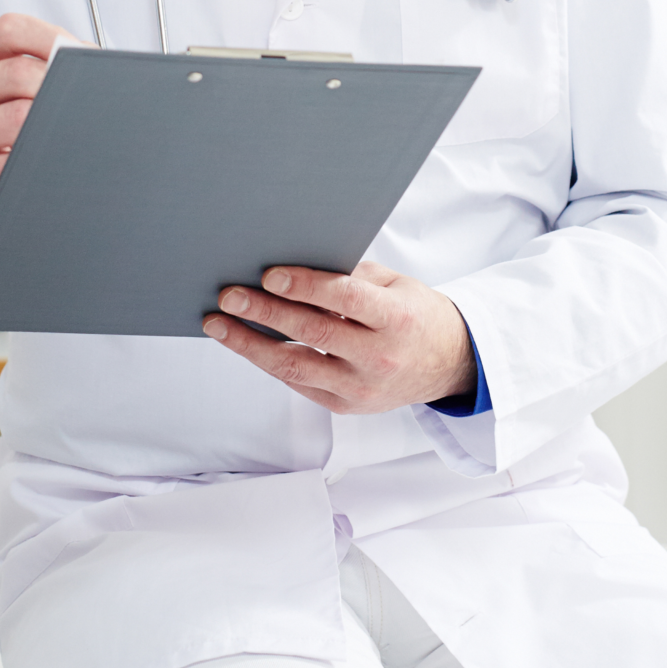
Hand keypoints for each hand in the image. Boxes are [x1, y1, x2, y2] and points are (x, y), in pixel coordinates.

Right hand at [0, 13, 82, 257]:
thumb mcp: (9, 93)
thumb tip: (92, 60)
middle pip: (17, 73)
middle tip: (84, 101)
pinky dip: (41, 162)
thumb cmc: (2, 135)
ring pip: (18, 117)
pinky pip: (11, 163)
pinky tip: (54, 164)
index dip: (51, 37)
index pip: (8, 30)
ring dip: (54, 125)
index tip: (81, 54)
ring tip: (71, 132)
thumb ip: (40, 68)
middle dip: (60, 85)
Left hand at [203, 261, 475, 413]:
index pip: (345, 299)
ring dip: (250, 344)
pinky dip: (268, 361)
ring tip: (219, 324)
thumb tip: (294, 261)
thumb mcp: (394, 285)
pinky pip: (299, 382)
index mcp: (397, 319)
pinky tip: (245, 343)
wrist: (447, 364)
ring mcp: (361, 388)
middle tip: (229, 296)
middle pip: (313, 332)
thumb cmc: (415, 314)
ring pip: (296, 366)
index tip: (269, 275)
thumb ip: (351, 275)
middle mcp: (380, 357)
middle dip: (265, 313)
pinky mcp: (345, 406)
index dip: (305, 286)